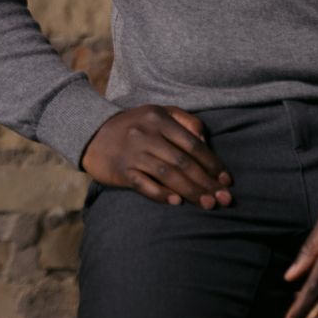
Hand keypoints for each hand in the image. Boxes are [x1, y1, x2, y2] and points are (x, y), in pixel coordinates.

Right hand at [81, 104, 233, 208]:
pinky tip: (176, 202)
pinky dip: (161, 194)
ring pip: (167, 175)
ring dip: (191, 191)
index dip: (212, 163)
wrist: (92, 133)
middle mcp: (146, 134)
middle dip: (206, 182)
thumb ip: (185, 120)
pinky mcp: (121, 170)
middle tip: (224, 199)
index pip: (192, 143)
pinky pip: (144, 185)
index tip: (226, 180)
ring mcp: (133, 153)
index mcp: (158, 118)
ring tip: (207, 204)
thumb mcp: (157, 112)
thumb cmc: (133, 125)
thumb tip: (204, 139)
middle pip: (183, 162)